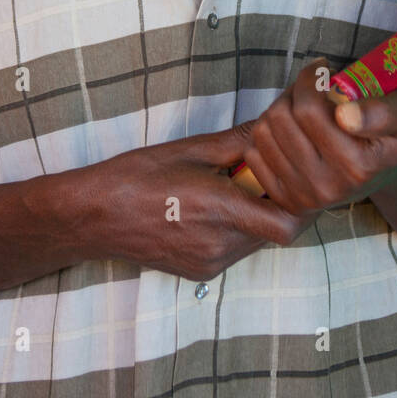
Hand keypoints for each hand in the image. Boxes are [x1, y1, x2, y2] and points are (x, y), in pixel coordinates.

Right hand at [89, 124, 323, 280]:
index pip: (289, 224)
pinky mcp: (200, 272)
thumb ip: (238, 142)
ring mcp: (210, 264)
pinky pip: (235, 251)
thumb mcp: (190, 149)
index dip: (303, 204)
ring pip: (256, 242)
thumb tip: (273, 124)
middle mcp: (220, 245)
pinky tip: (213, 209)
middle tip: (265, 175)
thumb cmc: (136, 177)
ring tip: (234, 189)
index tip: (298, 179)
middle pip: (276, 233)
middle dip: (279, 204)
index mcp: (221, 210)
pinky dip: (236, 230)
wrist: (93, 217)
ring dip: (257, 217)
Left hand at [236, 60, 396, 214]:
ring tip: (304, 107)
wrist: (387, 171)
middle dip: (295, 91)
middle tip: (314, 88)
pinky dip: (268, 132)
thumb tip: (346, 115)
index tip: (324, 69)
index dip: (311, 78)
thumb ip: (383, 112)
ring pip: (263, 130)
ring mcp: (303, 196)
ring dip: (280, 108)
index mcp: (357, 166)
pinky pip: (253, 152)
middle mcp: (328, 187)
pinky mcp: (284, 198)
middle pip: (281, 117)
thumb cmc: (393, 133)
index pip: (308, 109)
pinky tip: (292, 130)